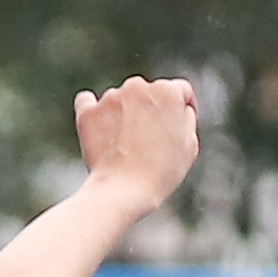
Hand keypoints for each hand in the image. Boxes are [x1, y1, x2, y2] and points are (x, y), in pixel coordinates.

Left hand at [73, 76, 201, 212]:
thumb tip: (178, 108)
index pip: (180, 91)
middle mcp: (138, 86)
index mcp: (168, 91)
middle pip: (148, 94)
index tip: (175, 127)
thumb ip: (186, 118)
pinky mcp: (88, 112)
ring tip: (126, 146)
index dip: (181, 109)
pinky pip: (87, 102)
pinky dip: (94, 112)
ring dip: (124, 114)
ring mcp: (111, 98)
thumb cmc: (161, 172)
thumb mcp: (190, 145)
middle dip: (150, 111)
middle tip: (150, 141)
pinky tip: (99, 126)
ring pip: (121, 100)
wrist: (124, 190)